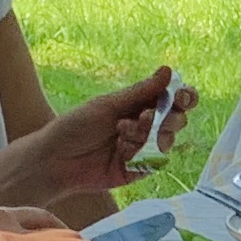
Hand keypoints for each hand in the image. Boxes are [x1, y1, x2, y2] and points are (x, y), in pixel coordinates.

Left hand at [38, 67, 184, 193]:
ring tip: (122, 132)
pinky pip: (154, 161)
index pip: (173, 99)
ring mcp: (143, 149)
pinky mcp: (139, 170)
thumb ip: (141, 92)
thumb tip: (168, 71)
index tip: (182, 95)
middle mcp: (145, 126)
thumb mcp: (108, 105)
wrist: (55, 159)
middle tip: (147, 117)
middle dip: (168, 118)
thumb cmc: (76, 126)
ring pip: (168, 140)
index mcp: (138, 105)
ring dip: (148, 133)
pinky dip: (140, 152)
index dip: (184, 96)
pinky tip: (120, 151)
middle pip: (177, 120)